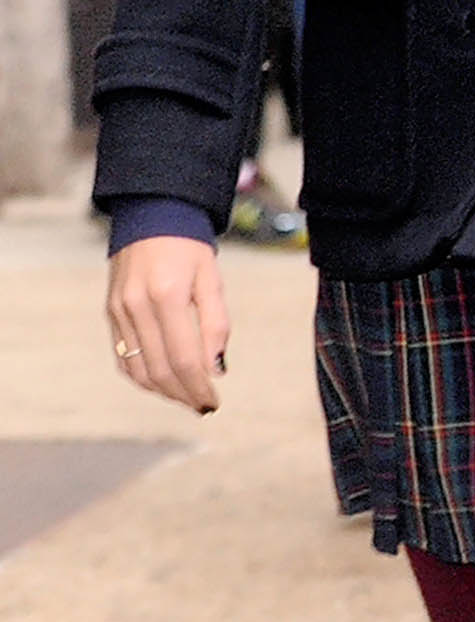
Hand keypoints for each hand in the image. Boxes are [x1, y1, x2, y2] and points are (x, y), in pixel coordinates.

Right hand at [106, 237, 229, 415]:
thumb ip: (216, 324)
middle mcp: (136, 306)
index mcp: (166, 296)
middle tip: (205, 406)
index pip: (182, 359)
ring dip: (164, 391)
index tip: (214, 402)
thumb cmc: (189, 247)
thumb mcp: (211, 280)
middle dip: (184, 395)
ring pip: (137, 369)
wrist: (151, 215)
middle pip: (159, 370)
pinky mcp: (110, 312)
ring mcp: (119, 310)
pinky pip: (123, 357)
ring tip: (187, 397)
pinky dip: (142, 377)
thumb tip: (217, 368)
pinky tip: (163, 383)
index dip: (199, 387)